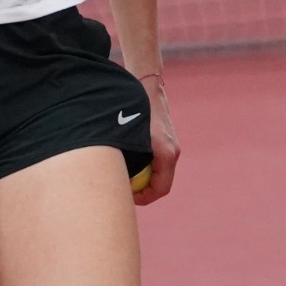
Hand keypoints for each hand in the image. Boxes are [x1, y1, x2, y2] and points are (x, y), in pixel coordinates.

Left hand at [134, 73, 179, 205]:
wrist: (147, 86)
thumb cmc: (134, 110)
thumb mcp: (127, 138)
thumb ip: (126, 159)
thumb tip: (113, 181)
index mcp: (166, 154)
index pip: (160, 189)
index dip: (144, 198)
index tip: (127, 198)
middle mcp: (172, 152)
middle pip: (159, 184)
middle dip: (141, 191)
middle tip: (122, 190)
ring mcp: (171, 146)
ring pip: (158, 173)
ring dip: (142, 178)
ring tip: (122, 174)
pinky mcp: (165, 141)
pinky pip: (156, 163)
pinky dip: (144, 166)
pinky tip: (128, 159)